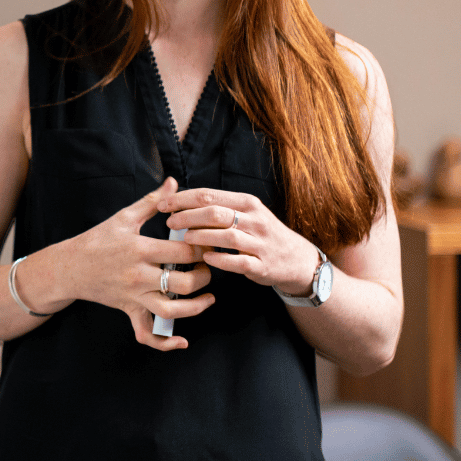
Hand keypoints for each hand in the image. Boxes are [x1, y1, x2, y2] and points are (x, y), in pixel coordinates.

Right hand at [59, 177, 213, 349]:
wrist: (69, 267)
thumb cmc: (97, 240)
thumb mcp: (124, 217)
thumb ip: (152, 201)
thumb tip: (174, 182)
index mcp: (139, 249)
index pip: (183, 252)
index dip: (203, 248)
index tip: (209, 243)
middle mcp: (138, 276)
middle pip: (184, 283)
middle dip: (204, 276)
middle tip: (209, 267)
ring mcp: (134, 297)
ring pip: (172, 311)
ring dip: (197, 307)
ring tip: (209, 297)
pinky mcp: (129, 311)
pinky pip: (147, 334)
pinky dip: (165, 343)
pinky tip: (182, 341)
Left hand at [158, 188, 320, 295]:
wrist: (296, 259)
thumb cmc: (261, 233)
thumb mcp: (246, 213)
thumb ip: (218, 206)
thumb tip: (181, 200)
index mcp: (247, 203)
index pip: (209, 195)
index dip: (182, 199)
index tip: (163, 204)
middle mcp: (254, 220)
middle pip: (215, 213)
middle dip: (187, 216)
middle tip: (170, 221)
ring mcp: (260, 243)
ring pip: (226, 235)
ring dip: (201, 236)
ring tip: (184, 238)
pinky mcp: (262, 265)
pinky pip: (239, 261)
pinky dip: (221, 259)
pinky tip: (205, 257)